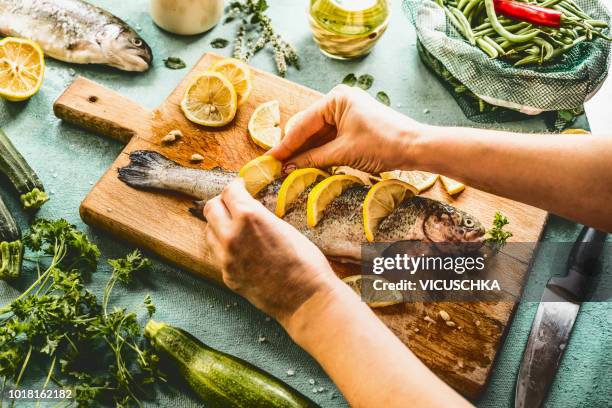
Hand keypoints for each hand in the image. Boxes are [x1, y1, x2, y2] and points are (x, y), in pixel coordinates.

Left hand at [203, 178, 341, 324]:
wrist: (306, 299)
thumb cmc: (306, 262)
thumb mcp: (284, 227)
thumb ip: (260, 216)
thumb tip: (249, 208)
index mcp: (248, 217)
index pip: (229, 191)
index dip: (236, 186)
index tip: (240, 187)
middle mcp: (231, 235)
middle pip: (210, 208)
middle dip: (222, 202)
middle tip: (234, 203)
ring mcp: (226, 258)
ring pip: (208, 231)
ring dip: (219, 224)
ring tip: (235, 226)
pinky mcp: (227, 275)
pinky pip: (218, 253)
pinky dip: (224, 245)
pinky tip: (241, 248)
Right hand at [269, 84, 426, 173]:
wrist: (416, 147)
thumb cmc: (383, 143)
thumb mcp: (344, 152)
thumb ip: (313, 159)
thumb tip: (287, 168)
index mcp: (335, 99)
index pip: (302, 124)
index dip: (285, 145)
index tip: (269, 160)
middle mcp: (339, 102)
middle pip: (308, 129)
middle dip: (294, 149)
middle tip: (276, 169)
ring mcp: (346, 114)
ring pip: (318, 136)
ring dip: (305, 154)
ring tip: (288, 171)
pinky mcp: (353, 127)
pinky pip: (330, 140)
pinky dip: (319, 154)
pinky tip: (307, 167)